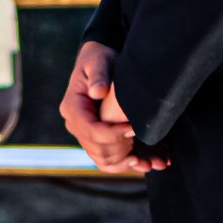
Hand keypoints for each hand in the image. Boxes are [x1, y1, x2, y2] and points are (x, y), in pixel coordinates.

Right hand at [61, 38, 163, 176]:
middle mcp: (75, 124)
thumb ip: (99, 75)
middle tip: (145, 143)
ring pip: (102, 160)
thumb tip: (98, 92)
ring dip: (126, 163)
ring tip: (149, 160)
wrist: (99, 63)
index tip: (134, 129)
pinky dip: (125, 164)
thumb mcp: (99, 61)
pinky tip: (143, 162)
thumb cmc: (100, 58)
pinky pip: (108, 160)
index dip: (114, 134)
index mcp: (73, 107)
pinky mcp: (96, 139)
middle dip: (123, 151)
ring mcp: (84, 134)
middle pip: (97, 149)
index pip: (91, 130)